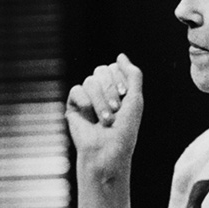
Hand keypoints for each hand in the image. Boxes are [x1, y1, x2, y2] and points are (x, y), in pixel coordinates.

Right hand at [65, 53, 143, 176]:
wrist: (108, 151)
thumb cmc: (124, 130)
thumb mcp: (136, 99)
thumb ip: (133, 74)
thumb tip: (120, 56)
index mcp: (116, 89)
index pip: (114, 68)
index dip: (119, 80)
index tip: (124, 96)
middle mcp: (101, 91)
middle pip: (101, 71)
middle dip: (110, 90)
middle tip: (115, 110)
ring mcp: (86, 98)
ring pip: (90, 81)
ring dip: (100, 101)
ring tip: (105, 120)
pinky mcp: (73, 106)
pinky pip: (77, 90)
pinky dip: (86, 104)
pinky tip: (89, 118)